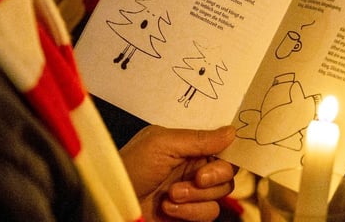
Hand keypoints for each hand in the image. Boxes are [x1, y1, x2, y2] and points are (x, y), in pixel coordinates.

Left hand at [119, 125, 236, 221]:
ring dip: (196, 196)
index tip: (223, 155)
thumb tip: (231, 131)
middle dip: (214, 175)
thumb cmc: (130, 167)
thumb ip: (198, 139)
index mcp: (187, 145)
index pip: (221, 145)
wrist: (113, 202)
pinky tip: (169, 208)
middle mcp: (192, 167)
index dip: (229, 150)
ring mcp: (192, 192)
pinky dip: (191, 212)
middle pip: (227, 170)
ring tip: (171, 194)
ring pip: (220, 193)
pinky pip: (209, 213)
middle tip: (196, 178)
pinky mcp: (189, 214)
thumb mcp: (162, 145)